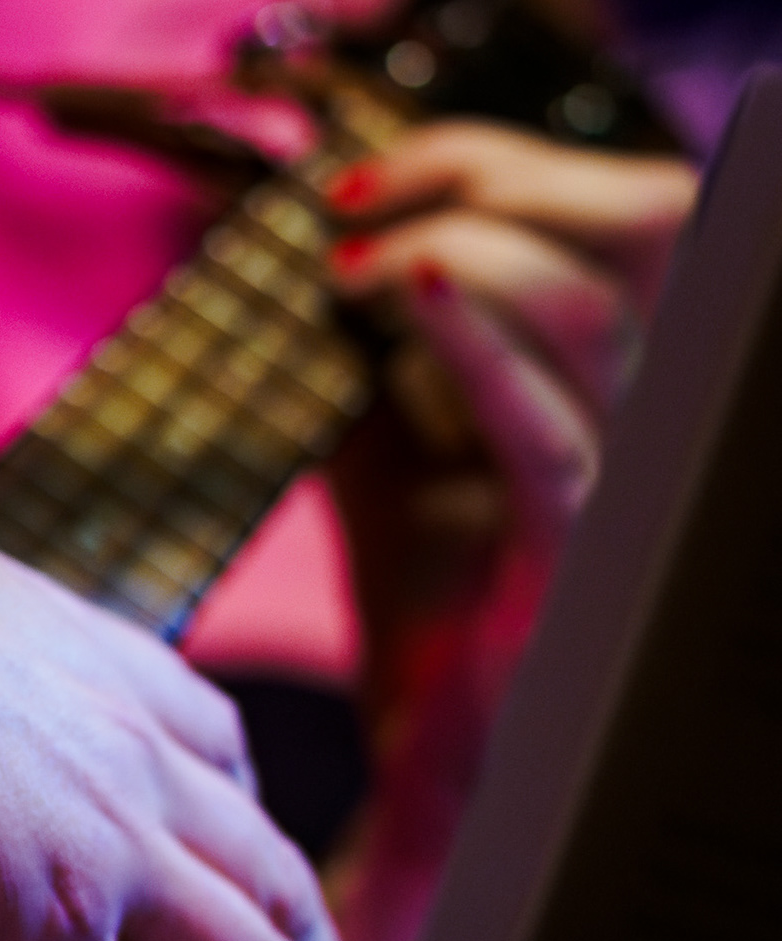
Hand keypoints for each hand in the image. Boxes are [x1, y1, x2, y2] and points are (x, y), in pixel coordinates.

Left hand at [319, 124, 697, 940]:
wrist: (436, 778)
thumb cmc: (426, 625)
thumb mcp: (388, 465)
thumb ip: (366, 365)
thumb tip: (297, 255)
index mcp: (614, 379)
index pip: (618, 215)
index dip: (504, 162)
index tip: (359, 178)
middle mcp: (644, 414)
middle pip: (641, 223)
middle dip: (491, 173)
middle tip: (354, 195)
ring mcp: (624, 479)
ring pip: (599, 305)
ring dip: (470, 242)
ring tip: (355, 261)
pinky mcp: (579, 552)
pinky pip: (547, 422)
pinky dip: (478, 335)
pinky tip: (405, 292)